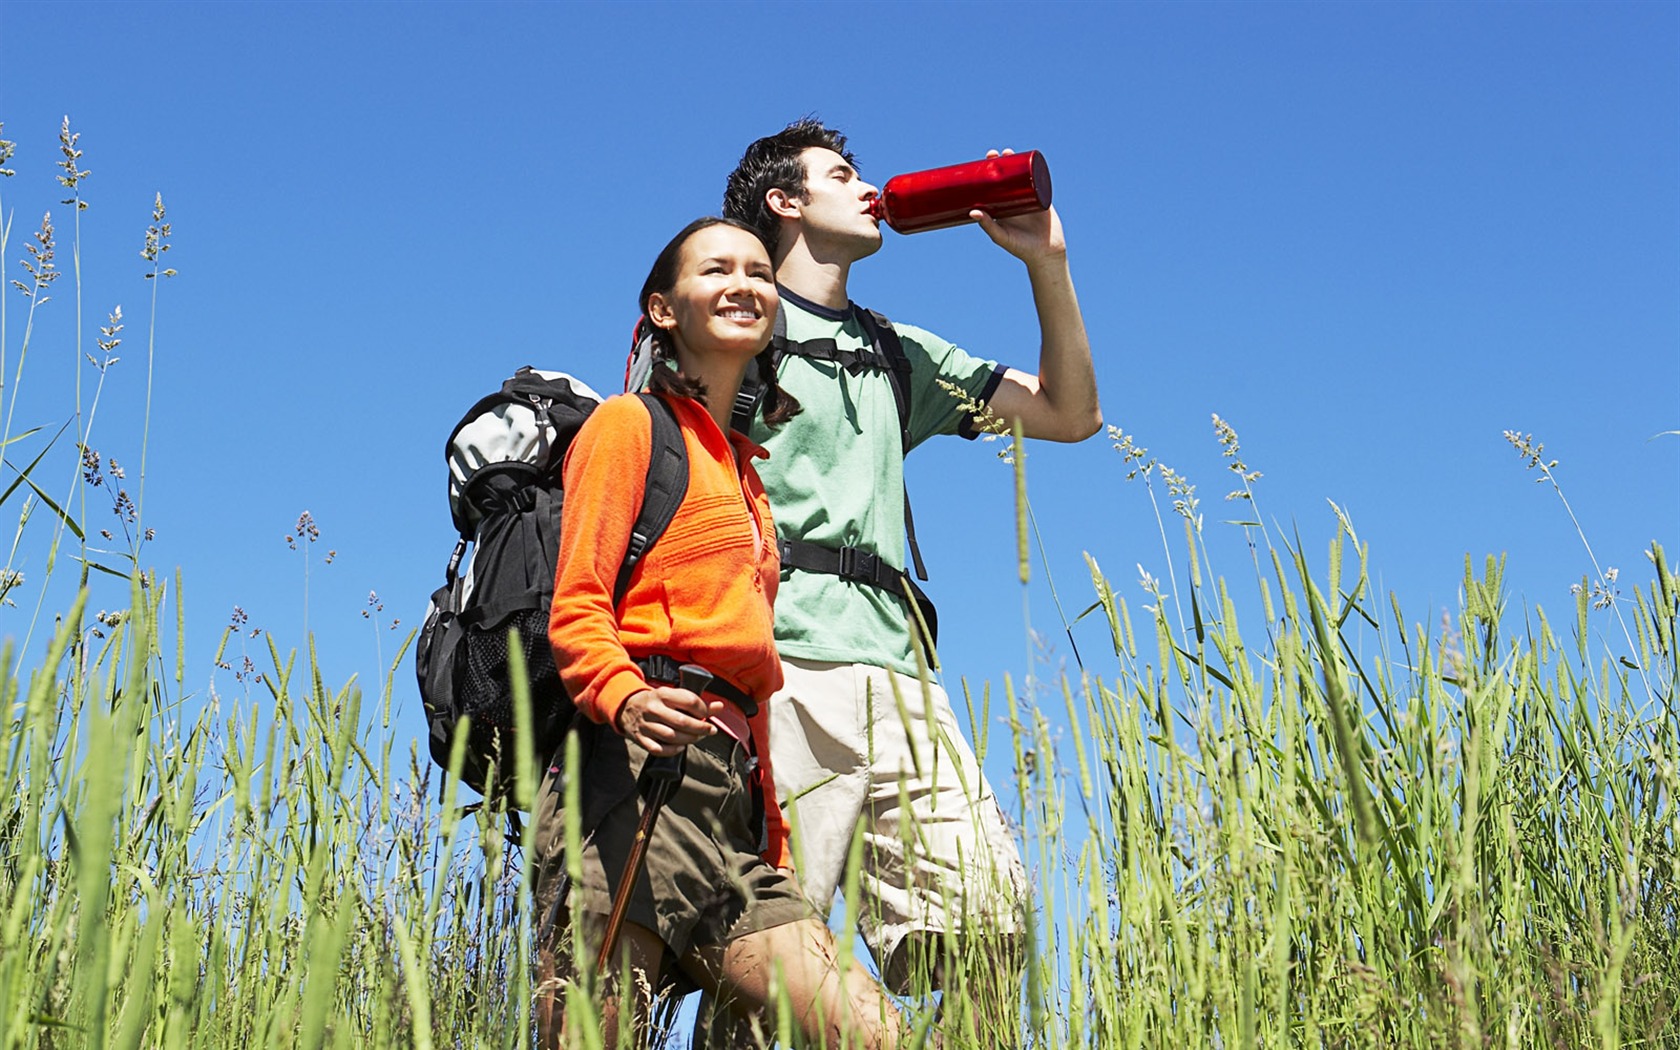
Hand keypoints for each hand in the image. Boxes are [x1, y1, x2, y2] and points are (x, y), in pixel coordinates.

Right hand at [615, 686, 723, 755]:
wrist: (626, 706)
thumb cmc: (655, 702)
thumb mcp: (672, 696)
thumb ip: (696, 702)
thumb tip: (720, 706)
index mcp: (663, 694)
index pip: (690, 701)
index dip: (703, 709)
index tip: (707, 714)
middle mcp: (653, 709)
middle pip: (682, 721)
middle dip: (701, 728)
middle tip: (709, 730)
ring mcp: (646, 724)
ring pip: (672, 737)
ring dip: (689, 739)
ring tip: (696, 737)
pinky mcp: (640, 738)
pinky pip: (658, 749)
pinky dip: (672, 750)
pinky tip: (680, 746)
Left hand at [970, 148, 1065, 264]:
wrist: (1046, 254)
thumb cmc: (1021, 248)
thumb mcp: (1002, 236)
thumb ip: (988, 225)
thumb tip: (973, 212)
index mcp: (1003, 207)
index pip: (993, 185)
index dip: (988, 173)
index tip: (981, 164)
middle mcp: (1015, 200)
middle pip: (1007, 176)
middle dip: (1001, 163)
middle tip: (993, 154)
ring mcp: (1030, 197)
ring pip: (1022, 175)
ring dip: (1017, 162)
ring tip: (1010, 152)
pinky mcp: (1044, 198)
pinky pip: (1040, 181)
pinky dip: (1036, 169)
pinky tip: (1031, 158)